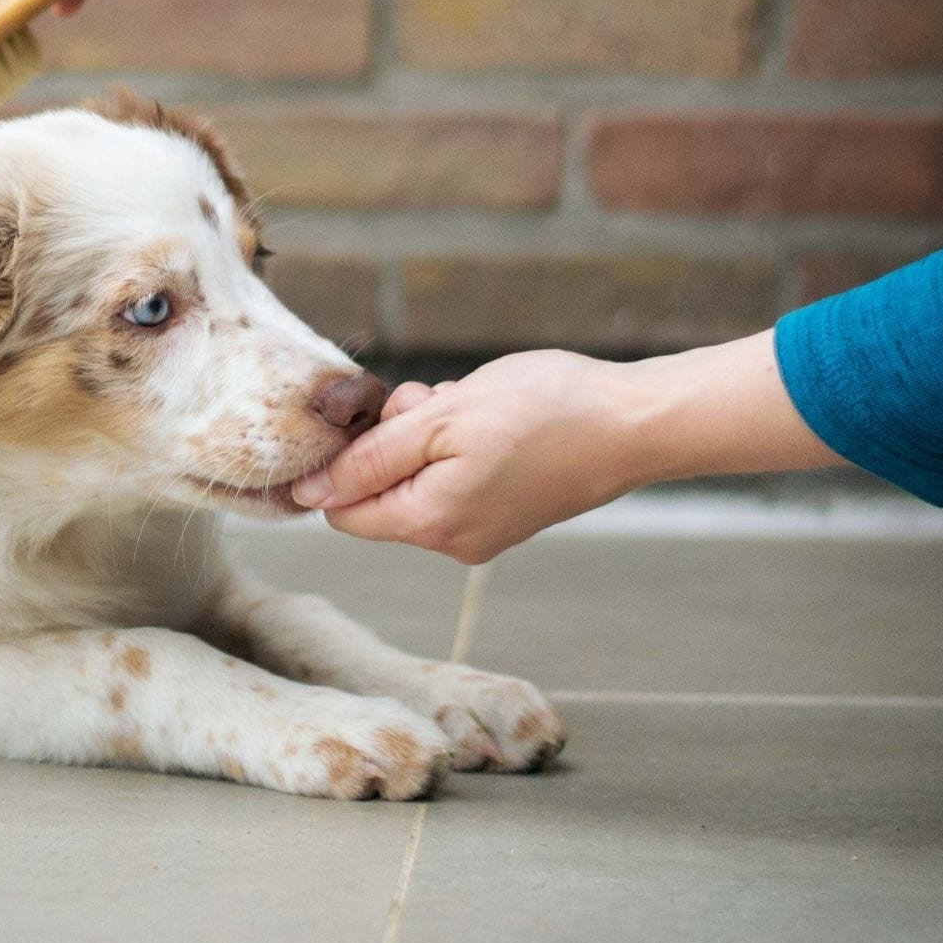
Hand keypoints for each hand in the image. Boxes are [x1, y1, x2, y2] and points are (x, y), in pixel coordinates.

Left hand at [290, 332, 841, 563]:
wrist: (635, 421)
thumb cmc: (544, 410)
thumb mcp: (442, 418)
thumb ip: (370, 457)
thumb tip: (307, 493)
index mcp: (429, 524)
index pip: (342, 510)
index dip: (344, 458)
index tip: (380, 414)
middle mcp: (452, 542)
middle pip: (379, 492)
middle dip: (393, 438)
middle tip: (433, 401)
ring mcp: (482, 532)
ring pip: (417, 479)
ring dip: (427, 434)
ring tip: (468, 403)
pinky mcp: (506, 514)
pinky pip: (453, 479)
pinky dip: (457, 443)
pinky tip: (490, 415)